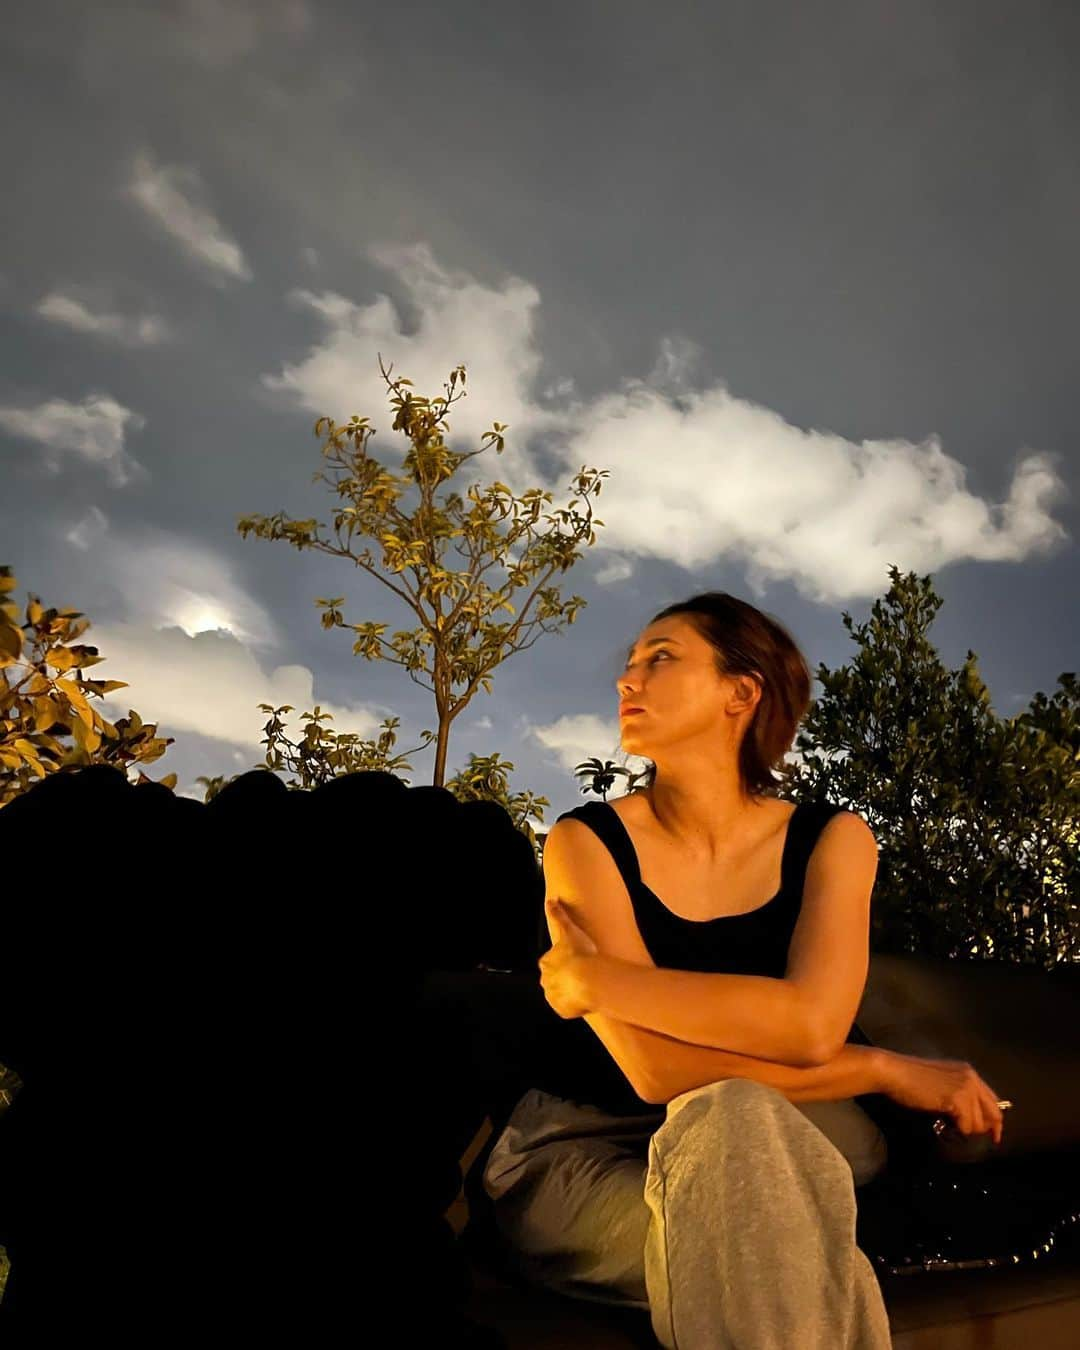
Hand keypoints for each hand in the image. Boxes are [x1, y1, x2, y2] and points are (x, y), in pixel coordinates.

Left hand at [538, 897, 598, 1018]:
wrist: (588, 980)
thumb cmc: (579, 954)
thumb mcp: (568, 929)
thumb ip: (558, 915)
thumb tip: (550, 901)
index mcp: (546, 963)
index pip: (550, 961)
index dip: (564, 960)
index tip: (575, 959)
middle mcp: (546, 981)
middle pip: (554, 979)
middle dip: (566, 977)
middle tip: (582, 973)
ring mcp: (554, 997)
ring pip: (561, 994)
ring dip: (570, 991)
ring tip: (587, 986)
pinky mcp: (563, 1010)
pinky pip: (568, 1009)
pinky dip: (575, 1006)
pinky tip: (586, 999)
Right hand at [879, 1051, 1005, 1144]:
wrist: (894, 1073)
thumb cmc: (910, 1078)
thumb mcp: (942, 1082)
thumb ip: (958, 1093)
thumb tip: (971, 1116)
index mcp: (968, 1072)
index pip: (992, 1099)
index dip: (994, 1119)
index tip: (992, 1134)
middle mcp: (971, 1078)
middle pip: (993, 1112)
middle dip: (989, 1129)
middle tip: (979, 1139)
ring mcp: (965, 1088)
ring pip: (979, 1122)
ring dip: (966, 1129)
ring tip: (950, 1125)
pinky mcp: (957, 1099)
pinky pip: (966, 1125)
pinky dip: (957, 1130)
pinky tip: (945, 1124)